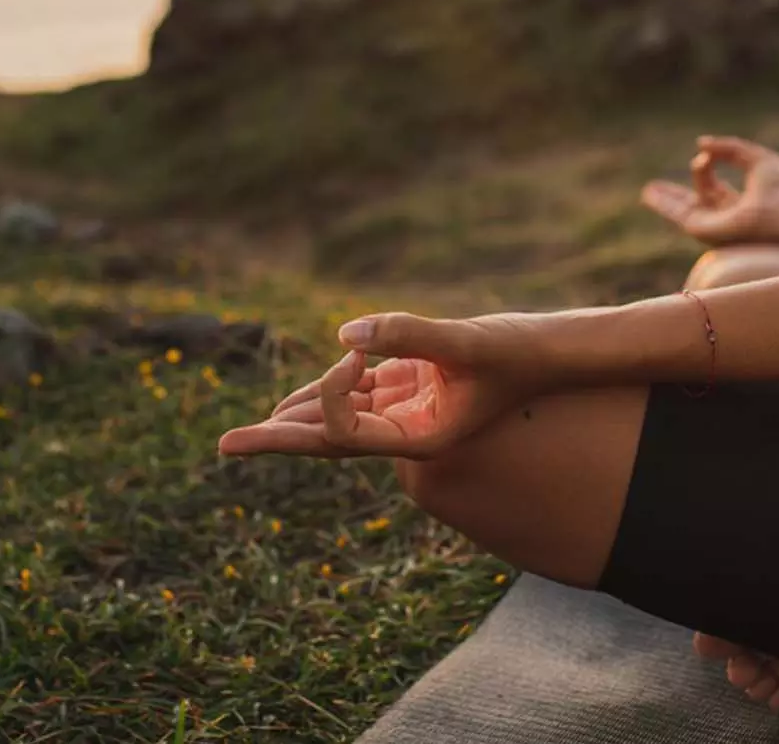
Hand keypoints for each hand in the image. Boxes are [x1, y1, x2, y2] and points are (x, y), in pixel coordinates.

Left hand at [217, 313, 551, 459]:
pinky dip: (331, 386)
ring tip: (248, 431)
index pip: (349, 431)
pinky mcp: (413, 384)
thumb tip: (347, 333)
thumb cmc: (518, 354)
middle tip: (225, 445)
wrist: (554, 354)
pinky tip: (303, 391)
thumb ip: (410, 334)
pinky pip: (360, 391)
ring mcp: (408, 407)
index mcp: (420, 439)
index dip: (332, 394)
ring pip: (341, 416)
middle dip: (278, 438)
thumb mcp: (467, 342)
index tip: (350, 354)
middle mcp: (408, 430)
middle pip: (329, 439)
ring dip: (298, 416)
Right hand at [641, 136, 778, 246]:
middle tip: (653, 189)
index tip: (704, 155)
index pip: (714, 189)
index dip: (703, 169)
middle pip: (694, 207)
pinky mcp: (705, 231)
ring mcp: (715, 228)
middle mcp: (726, 220)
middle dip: (673, 198)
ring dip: (664, 202)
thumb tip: (701, 144)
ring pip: (683, 213)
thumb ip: (729, 148)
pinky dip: (666, 202)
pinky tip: (652, 192)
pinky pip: (680, 215)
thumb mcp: (755, 158)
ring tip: (647, 191)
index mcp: (741, 206)